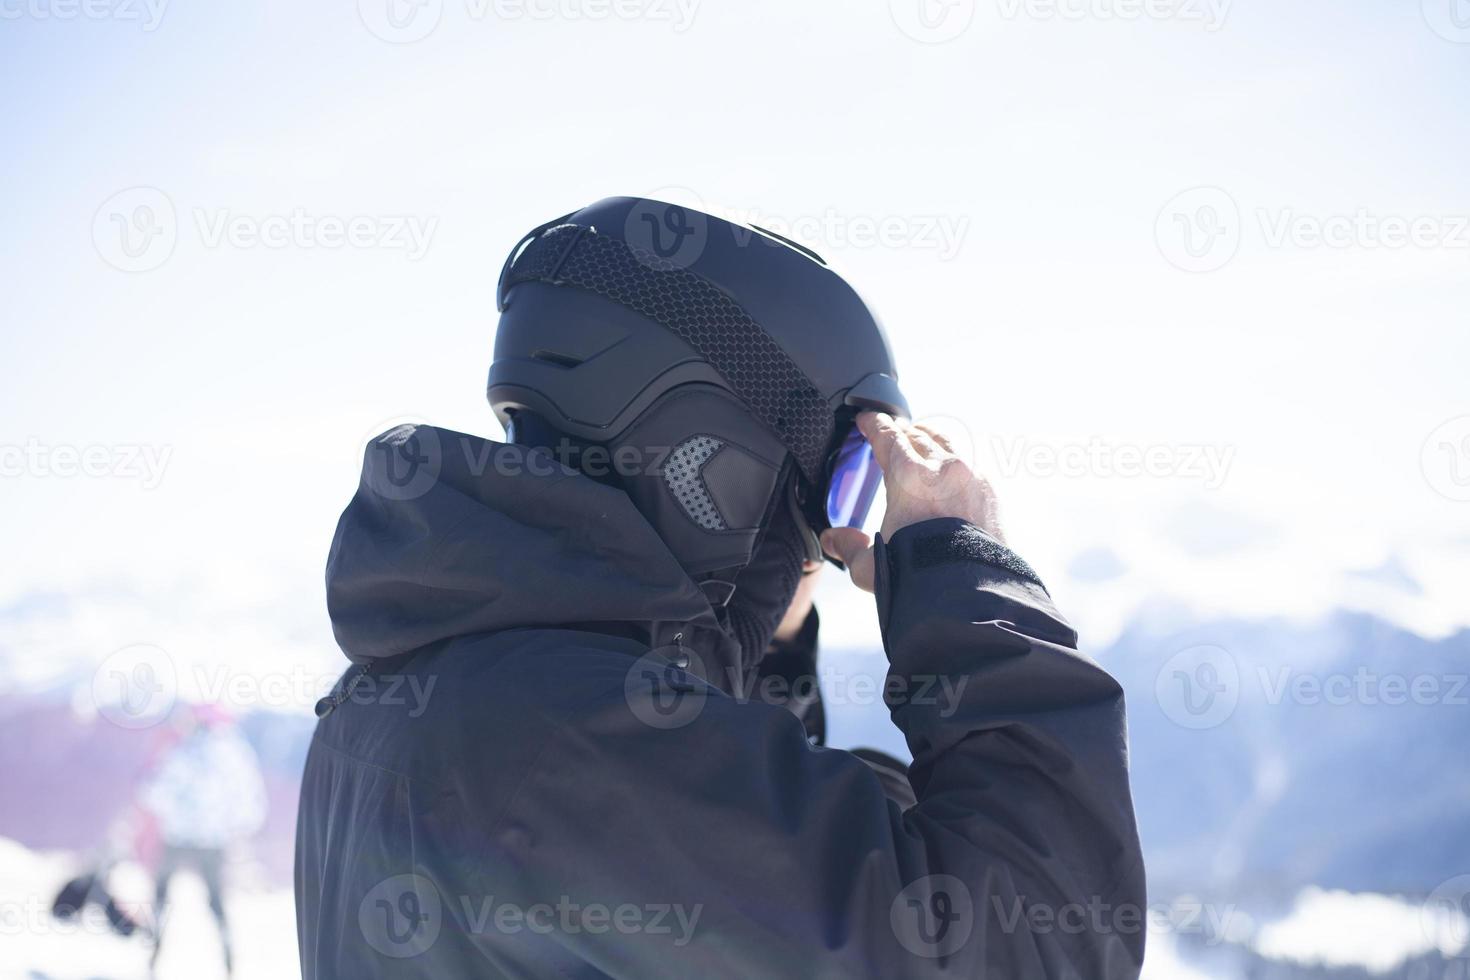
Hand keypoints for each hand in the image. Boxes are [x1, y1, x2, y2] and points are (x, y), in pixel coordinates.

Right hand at [820, 413, 1002, 592]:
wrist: (969, 591)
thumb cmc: (918, 575)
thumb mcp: (871, 566)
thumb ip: (849, 547)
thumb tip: (832, 539)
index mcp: (908, 476)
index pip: (887, 436)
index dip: (873, 424)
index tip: (867, 421)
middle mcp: (942, 467)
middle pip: (917, 434)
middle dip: (901, 431)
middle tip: (892, 433)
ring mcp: (972, 475)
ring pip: (947, 441)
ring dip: (930, 438)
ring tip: (922, 441)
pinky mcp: (991, 491)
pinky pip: (970, 462)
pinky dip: (955, 459)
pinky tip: (951, 469)